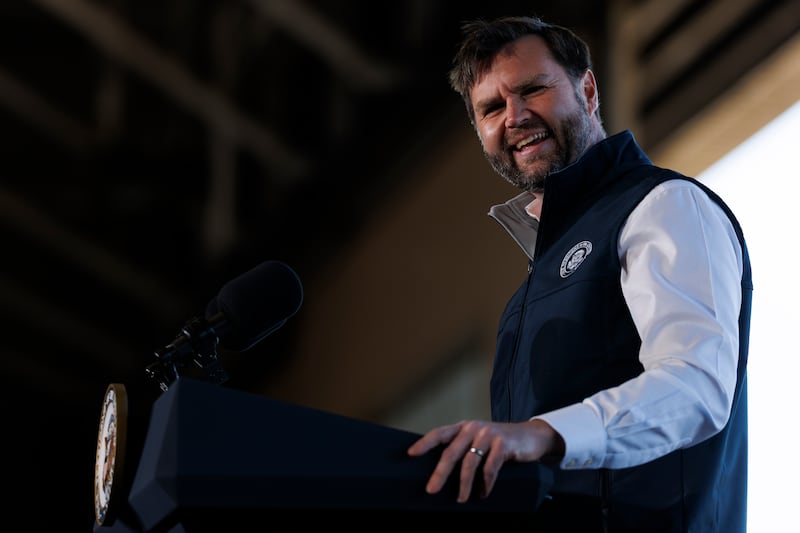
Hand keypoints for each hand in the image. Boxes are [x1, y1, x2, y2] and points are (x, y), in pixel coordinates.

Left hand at [407, 418, 563, 502]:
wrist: (531, 436)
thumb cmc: (500, 442)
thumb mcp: (479, 440)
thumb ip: (463, 447)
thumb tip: (441, 471)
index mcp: (463, 427)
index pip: (439, 433)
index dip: (424, 443)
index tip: (411, 454)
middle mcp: (473, 428)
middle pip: (451, 452)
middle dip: (440, 473)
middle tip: (431, 490)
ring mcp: (488, 435)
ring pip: (470, 463)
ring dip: (464, 484)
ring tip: (461, 499)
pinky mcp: (503, 444)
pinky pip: (490, 467)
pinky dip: (486, 483)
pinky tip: (484, 493)